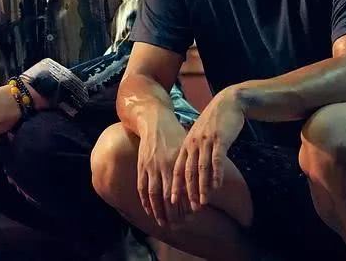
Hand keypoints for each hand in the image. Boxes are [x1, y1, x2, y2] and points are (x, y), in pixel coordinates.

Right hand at [136, 112, 188, 227]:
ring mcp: (150, 166)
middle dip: (172, 212)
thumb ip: (192, 165)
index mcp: (177, 161)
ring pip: (153, 194)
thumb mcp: (187, 147)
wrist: (154, 120)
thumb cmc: (175, 134)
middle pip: (167, 195)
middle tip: (177, 226)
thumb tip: (204, 183)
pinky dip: (145, 201)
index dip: (185, 203)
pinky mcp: (141, 165)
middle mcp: (163, 165)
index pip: (182, 188)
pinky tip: (149, 211)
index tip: (190, 216)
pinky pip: (141, 187)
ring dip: (157, 211)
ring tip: (163, 223)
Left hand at [172, 88, 244, 212]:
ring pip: (201, 168)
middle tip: (189, 208)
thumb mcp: (201, 135)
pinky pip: (216, 160)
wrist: (229, 102)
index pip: (178, 167)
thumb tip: (193, 170)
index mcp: (187, 143)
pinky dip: (216, 175)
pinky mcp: (220, 139)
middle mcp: (193, 143)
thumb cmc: (215, 121)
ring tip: (203, 202)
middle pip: (188, 171)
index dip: (175, 185)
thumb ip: (195, 150)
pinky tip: (217, 187)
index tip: (172, 201)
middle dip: (188, 191)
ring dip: (202, 187)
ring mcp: (206, 141)